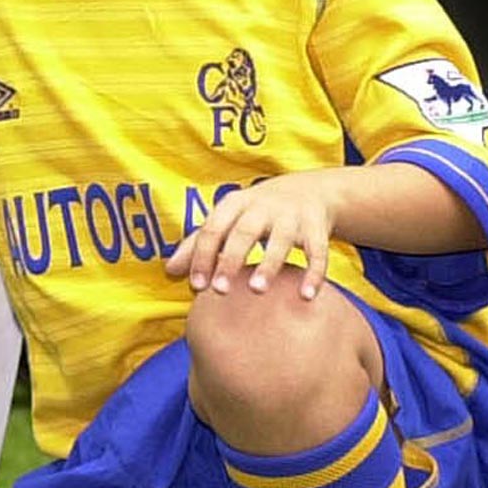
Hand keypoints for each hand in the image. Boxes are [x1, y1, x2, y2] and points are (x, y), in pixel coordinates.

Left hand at [164, 173, 340, 301]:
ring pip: (280, 240)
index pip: (213, 229)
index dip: (202, 256)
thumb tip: (169, 271)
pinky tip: (306, 296)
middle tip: (220, 290)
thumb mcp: (227, 219)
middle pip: (243, 232)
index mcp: (234, 204)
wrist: (308, 191)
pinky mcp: (317, 227)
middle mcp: (262, 207)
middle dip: (230, 260)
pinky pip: (317, 251)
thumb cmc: (256, 212)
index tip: (196, 286)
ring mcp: (291, 216)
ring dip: (268, 264)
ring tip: (257, 289)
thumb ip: (199, 244)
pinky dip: (313, 273)